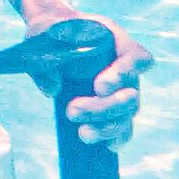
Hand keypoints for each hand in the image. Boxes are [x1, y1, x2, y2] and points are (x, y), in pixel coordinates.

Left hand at [29, 15, 150, 149]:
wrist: (53, 36)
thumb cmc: (51, 32)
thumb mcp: (42, 36)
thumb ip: (45, 60)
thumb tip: (52, 90)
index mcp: (116, 41)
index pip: (137, 58)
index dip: (124, 74)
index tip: (99, 86)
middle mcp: (125, 67)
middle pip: (131, 93)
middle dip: (104, 108)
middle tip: (72, 110)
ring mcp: (122, 89)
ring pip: (127, 114)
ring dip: (107, 127)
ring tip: (82, 133)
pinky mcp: (112, 107)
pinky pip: (123, 126)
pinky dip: (116, 137)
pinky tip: (105, 145)